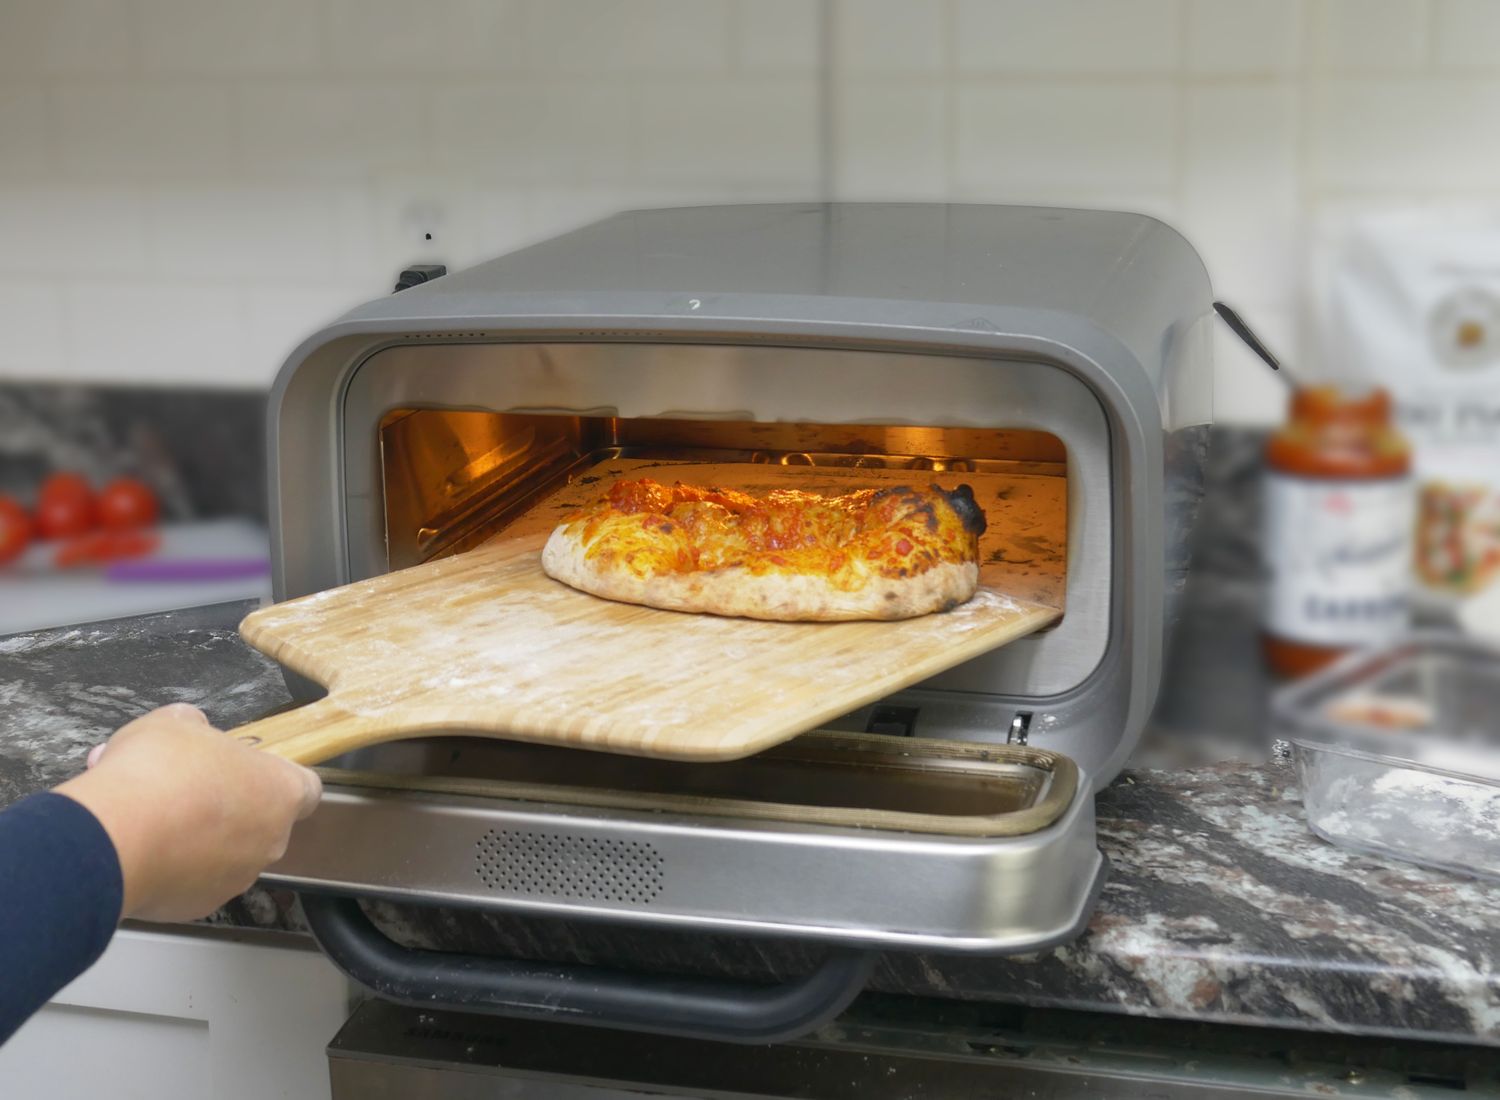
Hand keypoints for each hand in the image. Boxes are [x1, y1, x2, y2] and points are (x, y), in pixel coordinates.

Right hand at [55, 704, 321, 921]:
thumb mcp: (174, 723)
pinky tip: (140, 849)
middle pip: (261, 822)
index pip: (307, 788)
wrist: (114, 836)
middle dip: (228, 808)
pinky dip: (173, 869)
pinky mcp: (200, 906)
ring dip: (197, 839)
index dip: (278, 779)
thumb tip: (191, 727)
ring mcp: (238, 878)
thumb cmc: (157, 771)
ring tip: (150, 818)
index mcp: (281, 791)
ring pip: (225, 854)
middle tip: (186, 790)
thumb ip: (195, 727)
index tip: (250, 773)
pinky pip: (193, 882)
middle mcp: (271, 840)